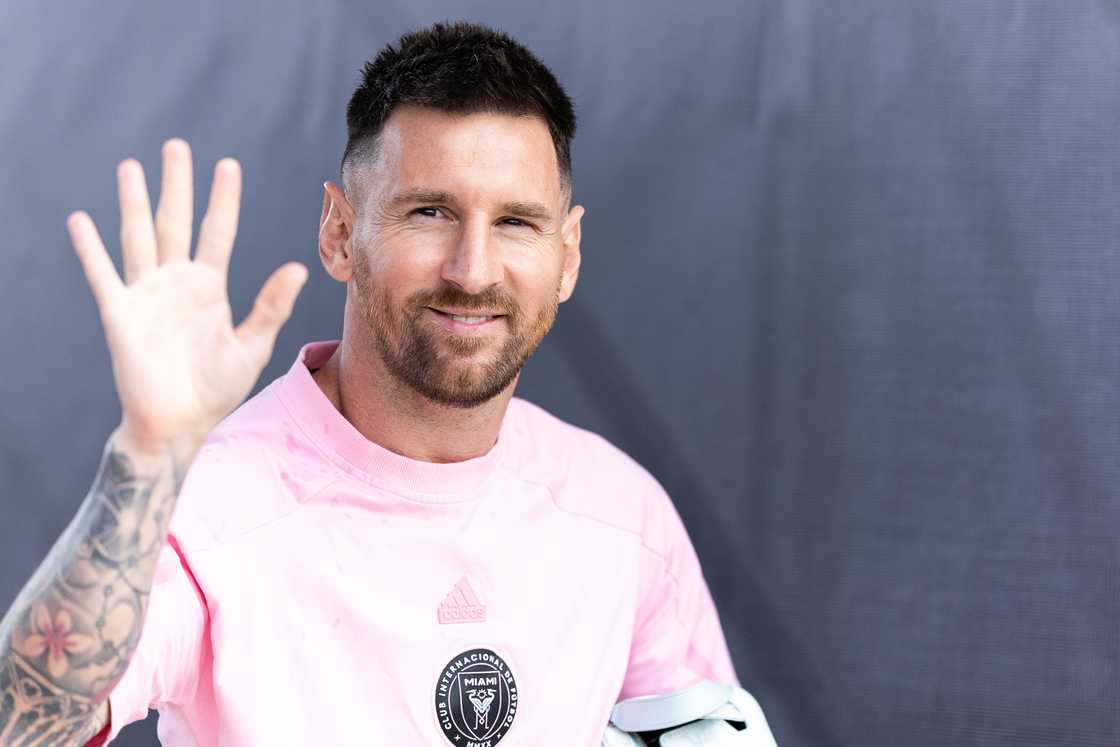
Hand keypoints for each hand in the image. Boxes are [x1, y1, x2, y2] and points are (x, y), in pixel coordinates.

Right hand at [67, 138, 307, 448]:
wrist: (179, 423)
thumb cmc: (216, 389)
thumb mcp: (251, 346)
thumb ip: (271, 306)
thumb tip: (299, 267)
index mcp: (210, 287)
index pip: (218, 232)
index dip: (223, 199)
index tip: (227, 164)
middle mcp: (177, 283)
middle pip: (176, 222)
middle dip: (176, 184)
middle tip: (175, 146)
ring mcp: (147, 295)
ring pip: (139, 237)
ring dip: (133, 202)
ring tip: (130, 166)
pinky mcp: (120, 314)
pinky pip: (103, 275)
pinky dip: (91, 249)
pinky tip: (81, 220)